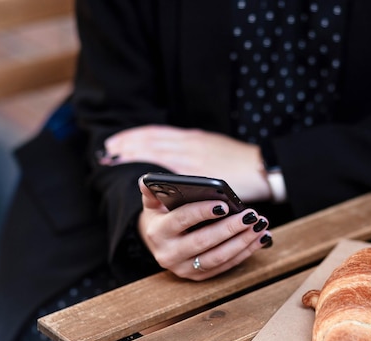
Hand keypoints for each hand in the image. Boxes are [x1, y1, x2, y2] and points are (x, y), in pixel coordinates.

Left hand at [101, 125, 270, 201]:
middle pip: (151, 140)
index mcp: (193, 139)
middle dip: (127, 144)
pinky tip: (141, 175)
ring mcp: (194, 157)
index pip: (156, 134)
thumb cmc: (240, 162)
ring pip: (156, 150)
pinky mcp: (201, 173)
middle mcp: (190, 145)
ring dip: (133, 153)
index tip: (117, 140)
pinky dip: (153, 171)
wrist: (263, 169)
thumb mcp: (213, 149)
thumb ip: (193, 152)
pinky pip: (171, 170)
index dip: (134, 136)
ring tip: (115, 156)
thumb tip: (173, 165)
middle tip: (108, 149)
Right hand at [137, 178, 272, 280]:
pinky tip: (260, 238)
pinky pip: (225, 266)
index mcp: (158, 232)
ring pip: (218, 257)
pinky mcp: (198, 277)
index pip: (182, 220)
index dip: (203, 212)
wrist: (159, 243)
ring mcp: (184, 269)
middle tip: (251, 215)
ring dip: (243, 242)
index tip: (225, 204)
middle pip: (203, 242)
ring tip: (260, 225)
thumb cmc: (163, 216)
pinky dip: (245, 252)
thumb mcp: (154, 203)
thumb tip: (145, 180)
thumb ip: (153, 191)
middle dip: (230, 228)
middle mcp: (168, 255)